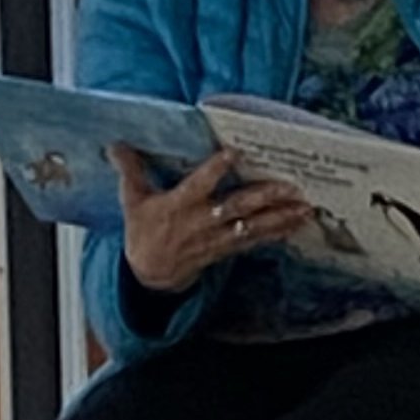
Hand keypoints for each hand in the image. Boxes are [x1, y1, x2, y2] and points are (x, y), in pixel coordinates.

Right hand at [115, 145, 309, 296]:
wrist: (149, 276)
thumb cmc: (143, 233)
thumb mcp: (132, 201)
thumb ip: (130, 170)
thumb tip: (115, 144)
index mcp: (179, 206)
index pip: (198, 185)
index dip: (215, 170)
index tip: (233, 154)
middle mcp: (201, 222)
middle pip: (235, 207)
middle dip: (263, 198)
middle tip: (288, 186)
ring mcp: (216, 238)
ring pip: (252, 226)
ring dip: (280, 217)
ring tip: (304, 207)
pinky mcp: (226, 250)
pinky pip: (256, 241)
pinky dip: (278, 232)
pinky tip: (298, 223)